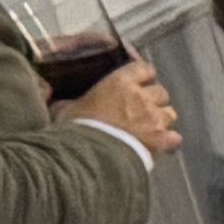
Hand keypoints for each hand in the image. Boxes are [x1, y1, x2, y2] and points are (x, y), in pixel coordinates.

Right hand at [64, 58, 183, 153]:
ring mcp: (154, 119)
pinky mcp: (160, 140)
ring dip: (162, 118)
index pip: (144, 68)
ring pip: (170, 113)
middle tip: (142, 108)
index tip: (140, 80)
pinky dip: (169, 141)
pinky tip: (162, 144)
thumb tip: (49, 93)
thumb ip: (68, 100)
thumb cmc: (75, 129)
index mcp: (120, 82)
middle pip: (161, 91)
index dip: (144, 74)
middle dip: (154, 99)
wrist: (88, 156)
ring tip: (150, 127)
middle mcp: (141, 97)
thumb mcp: (64, 108)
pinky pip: (175, 137)